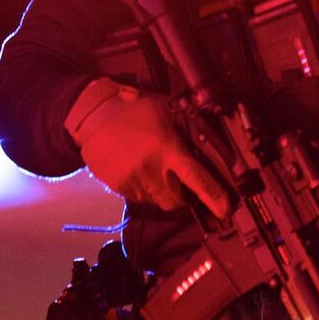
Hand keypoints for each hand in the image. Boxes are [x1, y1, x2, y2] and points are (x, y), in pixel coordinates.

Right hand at [65, 78, 230, 215]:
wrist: (93, 115)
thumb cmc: (134, 109)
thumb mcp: (165, 112)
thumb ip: (185, 131)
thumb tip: (205, 148)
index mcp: (167, 150)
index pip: (197, 178)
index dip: (214, 197)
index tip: (225, 210)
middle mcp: (152, 171)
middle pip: (176, 201)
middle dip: (181, 195)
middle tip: (176, 179)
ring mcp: (133, 182)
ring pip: (156, 200)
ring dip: (159, 190)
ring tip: (149, 166)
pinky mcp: (118, 187)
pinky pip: (137, 196)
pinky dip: (141, 187)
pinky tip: (134, 166)